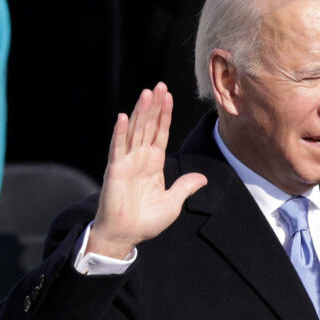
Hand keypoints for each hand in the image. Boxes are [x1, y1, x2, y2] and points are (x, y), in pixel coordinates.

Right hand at [89, 82, 206, 258]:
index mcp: (153, 164)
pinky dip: (120, 133)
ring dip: (140, 112)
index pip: (160, 133)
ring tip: (147, 93)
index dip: (165, 115)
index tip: (169, 96)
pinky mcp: (116, 170)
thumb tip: (203, 178)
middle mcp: (140, 159)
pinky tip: (124, 117)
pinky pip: (118, 148)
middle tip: (160, 85)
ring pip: (135, 131)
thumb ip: (185, 187)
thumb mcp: (173, 203)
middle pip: (148, 126)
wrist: (127, 234)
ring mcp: (127, 162)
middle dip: (155, 106)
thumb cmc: (146, 221)